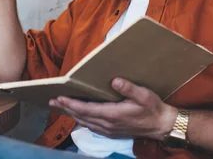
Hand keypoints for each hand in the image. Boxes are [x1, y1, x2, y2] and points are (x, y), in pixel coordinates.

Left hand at [49, 78, 177, 140]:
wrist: (161, 126)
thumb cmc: (153, 108)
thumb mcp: (144, 95)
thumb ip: (128, 88)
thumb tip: (114, 81)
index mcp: (113, 114)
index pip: (86, 109)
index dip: (71, 103)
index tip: (60, 97)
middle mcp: (108, 124)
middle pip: (81, 117)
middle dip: (66, 108)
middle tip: (52, 101)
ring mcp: (109, 130)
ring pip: (84, 123)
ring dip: (72, 114)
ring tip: (61, 106)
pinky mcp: (111, 132)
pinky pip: (91, 126)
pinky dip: (81, 120)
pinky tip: (78, 115)